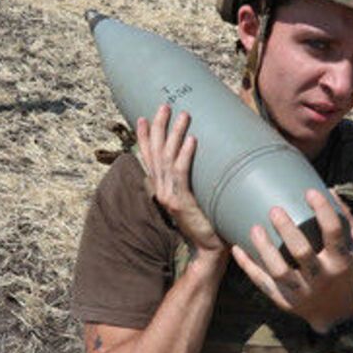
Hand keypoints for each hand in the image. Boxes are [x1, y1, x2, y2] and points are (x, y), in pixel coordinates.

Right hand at [135, 103, 221, 251]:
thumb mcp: (193, 197)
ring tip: (182, 115)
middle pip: (156, 152)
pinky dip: (185, 155)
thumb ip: (190, 181)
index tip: (143, 117)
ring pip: (168, 158)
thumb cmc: (207, 220)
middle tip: (165, 105)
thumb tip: (199, 157)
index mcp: (160, 187)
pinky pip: (182, 174)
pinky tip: (191, 140)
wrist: (209, 247)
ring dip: (174, 134)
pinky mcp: (181, 202)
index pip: (149, 157)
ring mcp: (169, 196)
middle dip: (159, 127)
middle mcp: (160, 189)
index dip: (144, 137)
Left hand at [231, 189, 352, 332]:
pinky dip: (248, 266)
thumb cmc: (345, 270)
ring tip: (254, 228)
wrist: (336, 313)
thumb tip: (327, 189)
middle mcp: (322, 277)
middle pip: (302, 253)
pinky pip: (263, 283)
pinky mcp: (284, 300)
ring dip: (264, 249)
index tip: (309, 191)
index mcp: (341, 260)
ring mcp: (302, 291)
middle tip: (274, 209)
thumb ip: (345, 219)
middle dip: (287, 230)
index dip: (323, 211)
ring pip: (279, 271)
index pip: (334, 233)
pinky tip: (237, 248)